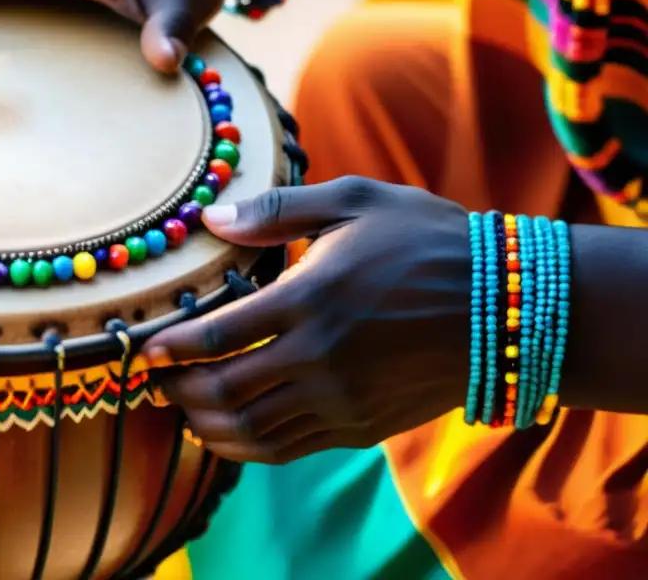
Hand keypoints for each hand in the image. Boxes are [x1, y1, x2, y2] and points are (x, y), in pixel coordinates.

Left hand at [142, 177, 471, 463]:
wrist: (508, 306)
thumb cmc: (427, 240)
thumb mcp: (355, 201)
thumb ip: (278, 210)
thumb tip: (213, 219)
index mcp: (310, 299)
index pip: (216, 337)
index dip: (168, 349)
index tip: (142, 350)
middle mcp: (320, 358)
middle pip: (224, 391)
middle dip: (178, 391)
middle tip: (154, 383)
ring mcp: (342, 400)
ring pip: (251, 431)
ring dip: (206, 425)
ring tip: (183, 411)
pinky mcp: (361, 427)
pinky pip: (289, 449)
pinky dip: (247, 448)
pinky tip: (229, 433)